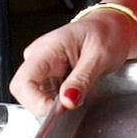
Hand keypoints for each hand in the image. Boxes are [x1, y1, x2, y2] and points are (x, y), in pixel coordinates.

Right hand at [8, 12, 136, 116]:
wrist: (113, 28)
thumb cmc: (107, 34)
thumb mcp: (100, 57)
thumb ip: (82, 80)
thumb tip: (67, 101)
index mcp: (47, 48)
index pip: (23, 82)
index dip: (35, 101)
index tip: (58, 110)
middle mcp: (39, 57)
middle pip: (24, 92)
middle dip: (45, 105)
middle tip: (72, 102)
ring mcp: (42, 66)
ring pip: (34, 96)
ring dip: (53, 103)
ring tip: (78, 91)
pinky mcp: (49, 75)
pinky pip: (46, 94)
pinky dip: (58, 100)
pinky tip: (74, 92)